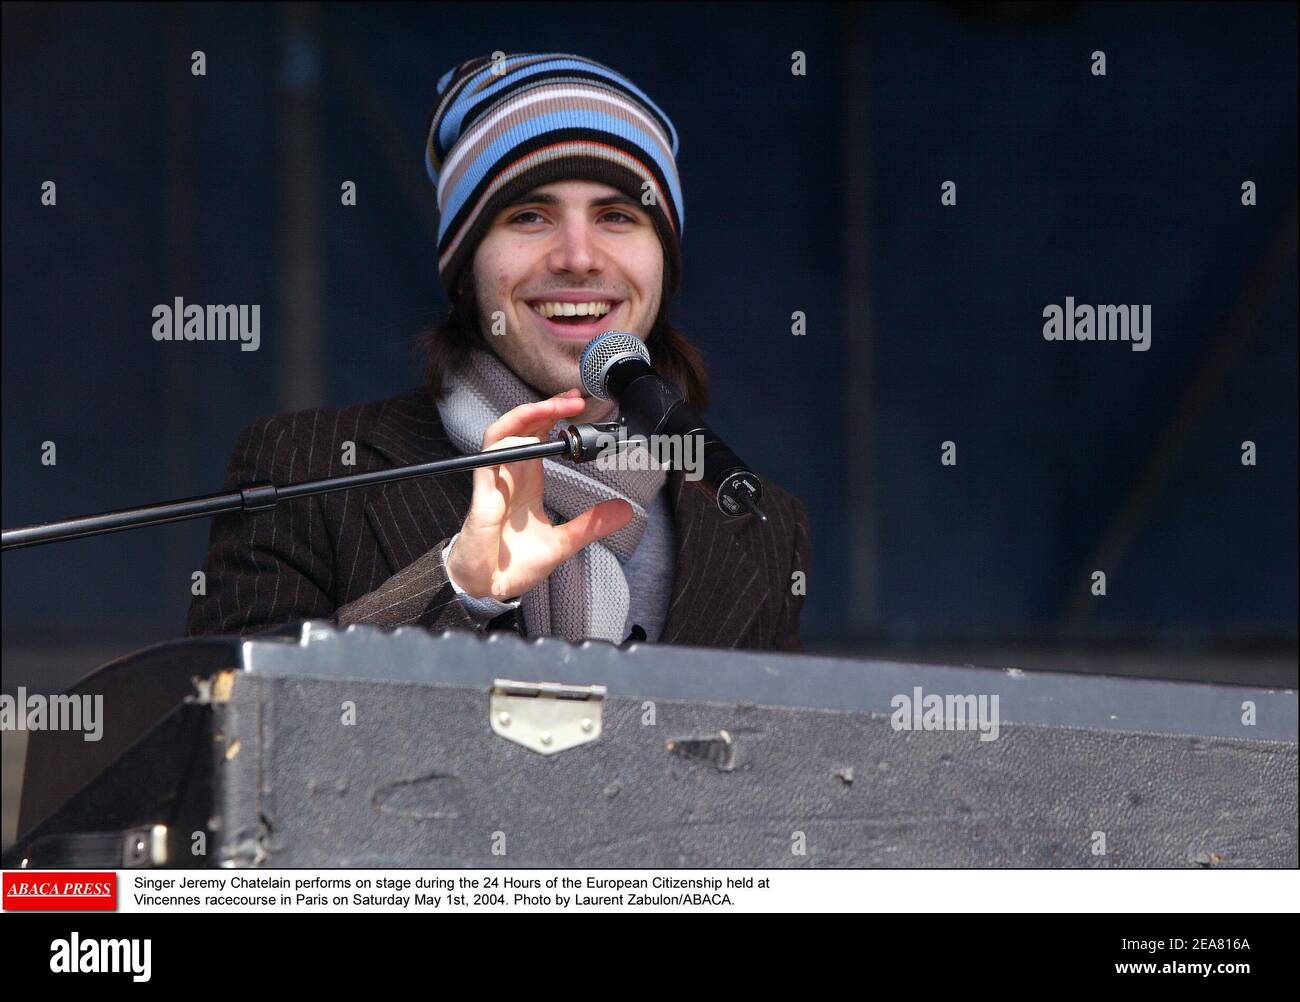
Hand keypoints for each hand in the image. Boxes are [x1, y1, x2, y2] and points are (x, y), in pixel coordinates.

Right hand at [445, 388, 634, 600]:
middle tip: (575, 399)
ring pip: (502, 432)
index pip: (539, 435)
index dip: (555, 415)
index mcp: (527, 480)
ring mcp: (495, 481)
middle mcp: (510, 474)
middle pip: (522, 425)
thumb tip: (625, 511)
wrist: (487, 589)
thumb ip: (591, 525)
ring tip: (554, 409)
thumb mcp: (563, 543)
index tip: (580, 407)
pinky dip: (509, 443)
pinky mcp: (483, 494)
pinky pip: (490, 458)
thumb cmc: (513, 565)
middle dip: (546, 406)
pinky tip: (530, 441)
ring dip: (527, 416)